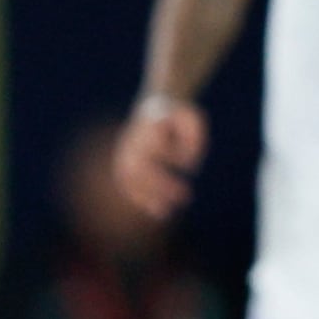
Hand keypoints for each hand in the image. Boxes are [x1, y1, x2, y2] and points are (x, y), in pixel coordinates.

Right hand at [113, 95, 206, 218]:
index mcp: (149, 124)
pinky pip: (127, 183)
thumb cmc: (178, 114)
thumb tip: (189, 166)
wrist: (155, 105)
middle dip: (160, 184)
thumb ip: (194, 139)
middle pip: (140, 166)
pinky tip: (156, 209)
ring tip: (164, 213)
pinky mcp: (124, 162)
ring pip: (130, 178)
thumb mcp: (193, 119)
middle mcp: (133, 139)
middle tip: (185, 196)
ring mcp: (125, 151)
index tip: (190, 164)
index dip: (171, 155)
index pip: (155, 144)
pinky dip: (140, 197)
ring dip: (147, 196)